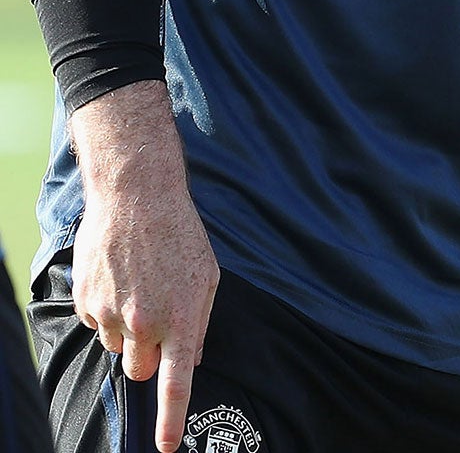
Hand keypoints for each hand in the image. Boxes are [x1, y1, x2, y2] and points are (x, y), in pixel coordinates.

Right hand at [69, 86, 219, 452]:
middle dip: (147, 356)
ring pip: (117, 347)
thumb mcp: (206, 277)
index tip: (166, 447)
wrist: (137, 197)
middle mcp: (146, 322)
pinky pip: (97, 324)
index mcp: (182, 318)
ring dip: (127, 329)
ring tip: (139, 286)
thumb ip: (199, 323)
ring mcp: (112, 314)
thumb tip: (192, 360)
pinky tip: (119, 278)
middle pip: (140, 370)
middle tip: (155, 321)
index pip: (176, 382)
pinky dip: (108, 309)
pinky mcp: (88, 302)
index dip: (171, 419)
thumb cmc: (180, 236)